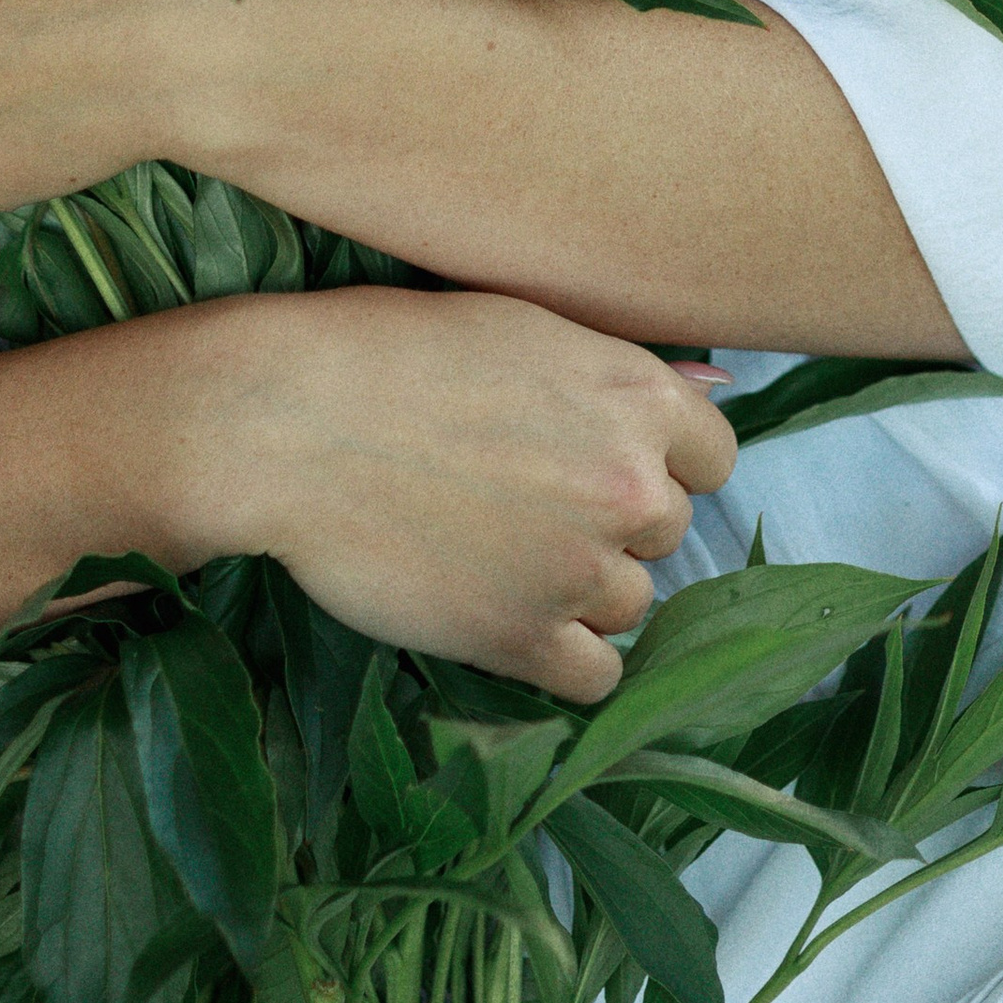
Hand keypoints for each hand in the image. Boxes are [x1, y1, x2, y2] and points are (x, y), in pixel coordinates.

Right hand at [187, 287, 738, 705]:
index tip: (598, 461)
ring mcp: (578, 567)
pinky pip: (594, 677)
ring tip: (500, 554)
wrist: (285, 422)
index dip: (658, 459)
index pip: (714, 456)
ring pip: (633, 604)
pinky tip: (512, 619)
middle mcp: (628, 483)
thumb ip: (619, 370)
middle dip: (611, 521)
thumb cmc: (387, 351)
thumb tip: (718, 384)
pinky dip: (562, 656)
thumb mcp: (519, 326)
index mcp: (635, 395)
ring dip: (583, 590)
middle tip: (524, 500)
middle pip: (667, 530)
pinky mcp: (521, 638)